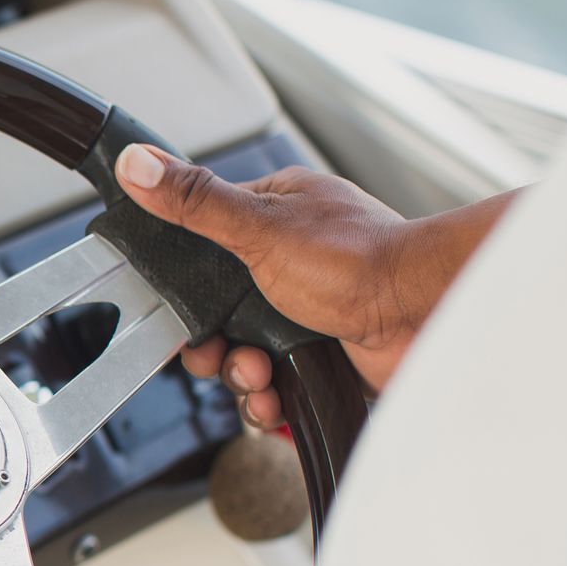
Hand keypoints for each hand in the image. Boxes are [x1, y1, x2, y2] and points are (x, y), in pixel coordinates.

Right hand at [114, 146, 510, 428]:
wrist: (428, 316)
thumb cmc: (361, 260)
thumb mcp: (259, 226)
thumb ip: (195, 201)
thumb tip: (138, 164)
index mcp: (275, 218)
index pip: (203, 252)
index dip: (184, 290)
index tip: (177, 313)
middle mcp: (290, 265)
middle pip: (219, 316)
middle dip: (214, 347)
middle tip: (222, 353)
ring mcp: (308, 313)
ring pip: (245, 356)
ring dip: (242, 378)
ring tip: (260, 376)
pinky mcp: (325, 356)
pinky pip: (278, 387)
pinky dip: (271, 401)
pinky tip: (277, 400)